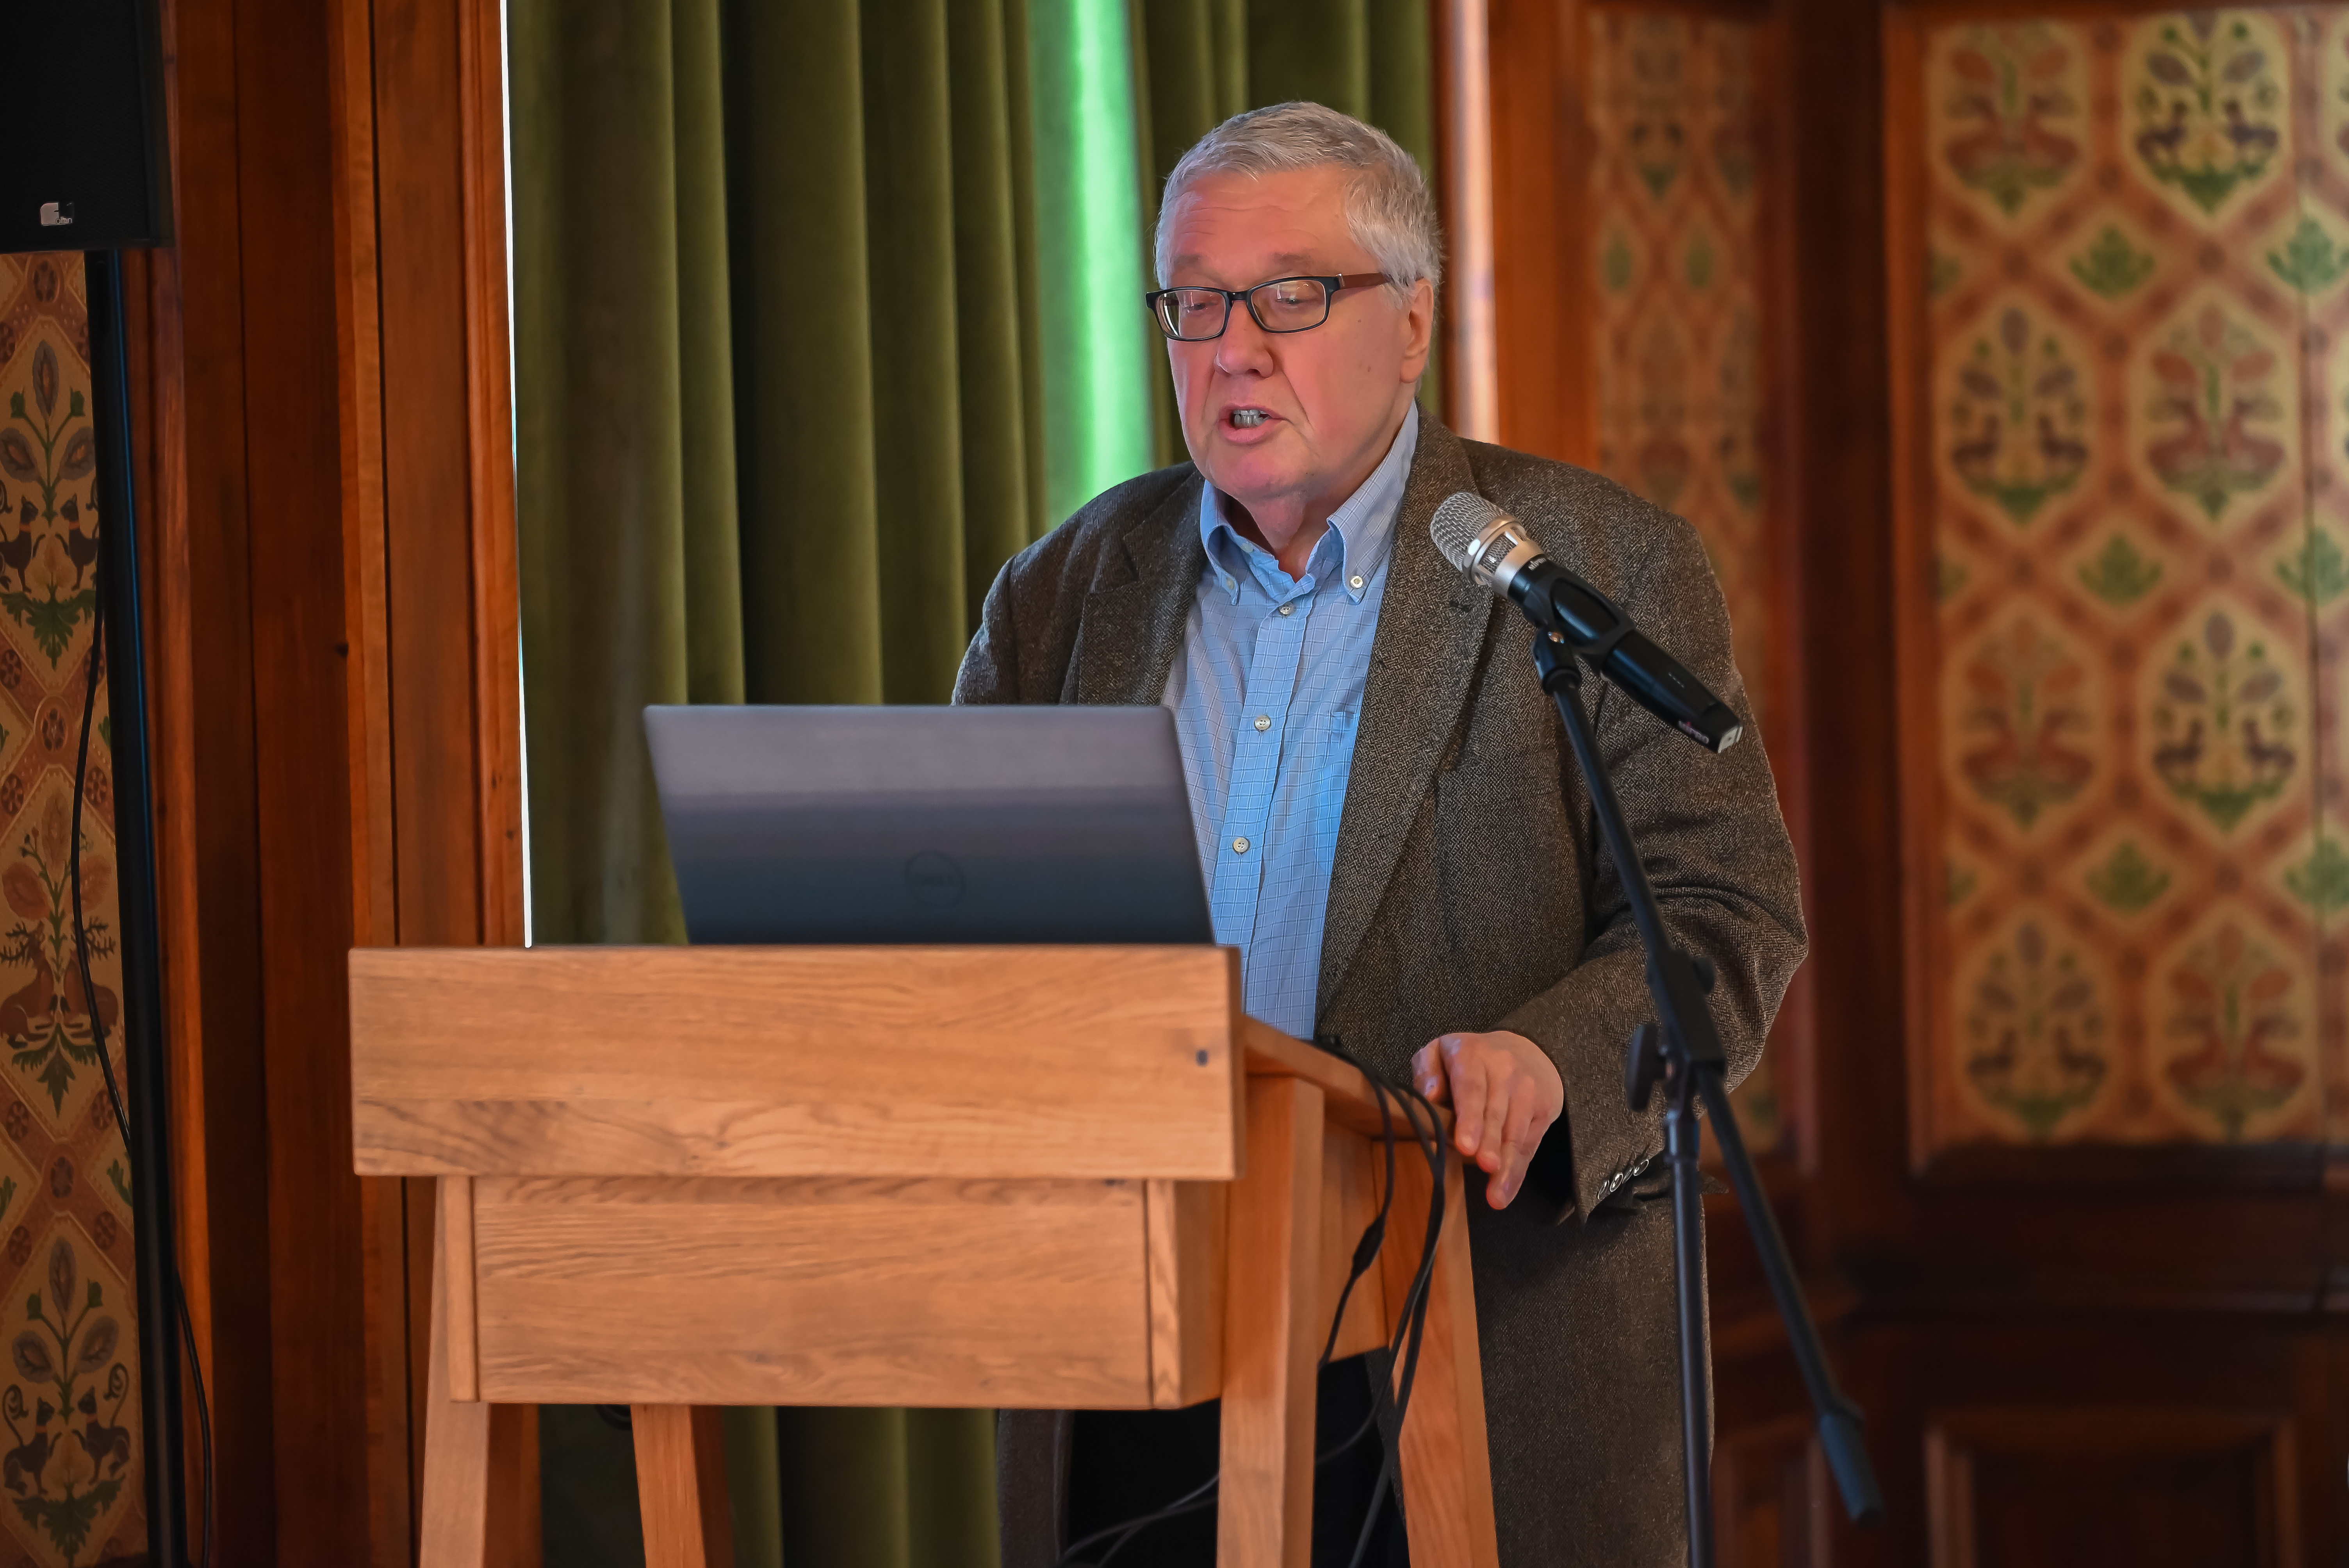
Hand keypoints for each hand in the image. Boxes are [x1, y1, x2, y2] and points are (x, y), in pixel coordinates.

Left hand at [1410, 1031, 1564, 1208]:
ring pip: (1515, 1133)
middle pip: (1496, 1112)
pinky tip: (1505, 1191)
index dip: (1469, 1117)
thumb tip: (1429, 1096)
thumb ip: (1428, 1071)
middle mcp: (1504, 1070)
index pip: (1471, 1087)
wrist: (1526, 1050)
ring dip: (1506, 1165)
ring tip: (1495, 1194)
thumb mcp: (1440, 1053)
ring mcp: (1527, 1090)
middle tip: (1484, 1165)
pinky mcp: (1544, 1109)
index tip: (1464, 1144)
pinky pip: (1529, 1145)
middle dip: (1490, 1142)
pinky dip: (1517, 1171)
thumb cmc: (1471, 1060)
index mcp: (1472, 1055)